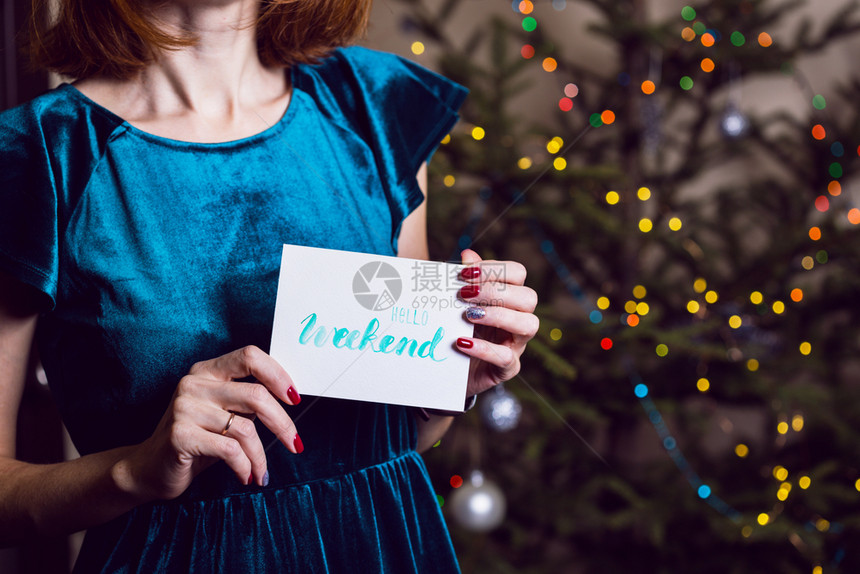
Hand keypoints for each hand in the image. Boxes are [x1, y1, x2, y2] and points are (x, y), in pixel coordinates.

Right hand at [124, 346, 301, 500]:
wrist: (149, 469)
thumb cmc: (198, 441)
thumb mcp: (225, 414)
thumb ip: (249, 402)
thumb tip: (291, 397)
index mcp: (208, 371)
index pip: (250, 356)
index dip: (278, 374)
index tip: (295, 398)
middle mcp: (194, 383)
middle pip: (256, 395)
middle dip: (282, 423)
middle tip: (294, 443)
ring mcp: (185, 408)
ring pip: (245, 428)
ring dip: (260, 456)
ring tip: (262, 472)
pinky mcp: (180, 435)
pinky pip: (230, 450)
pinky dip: (245, 466)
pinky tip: (246, 476)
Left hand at [456, 249, 538, 396]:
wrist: (448, 370)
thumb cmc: (458, 330)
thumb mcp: (458, 305)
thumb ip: (466, 281)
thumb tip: (468, 254)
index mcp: (510, 298)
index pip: (517, 274)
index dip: (494, 269)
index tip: (464, 274)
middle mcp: (519, 319)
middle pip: (528, 297)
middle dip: (496, 292)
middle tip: (464, 294)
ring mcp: (517, 345)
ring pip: (529, 325)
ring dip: (499, 316)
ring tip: (469, 315)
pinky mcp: (507, 369)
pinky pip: (506, 358)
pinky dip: (485, 349)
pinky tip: (462, 343)